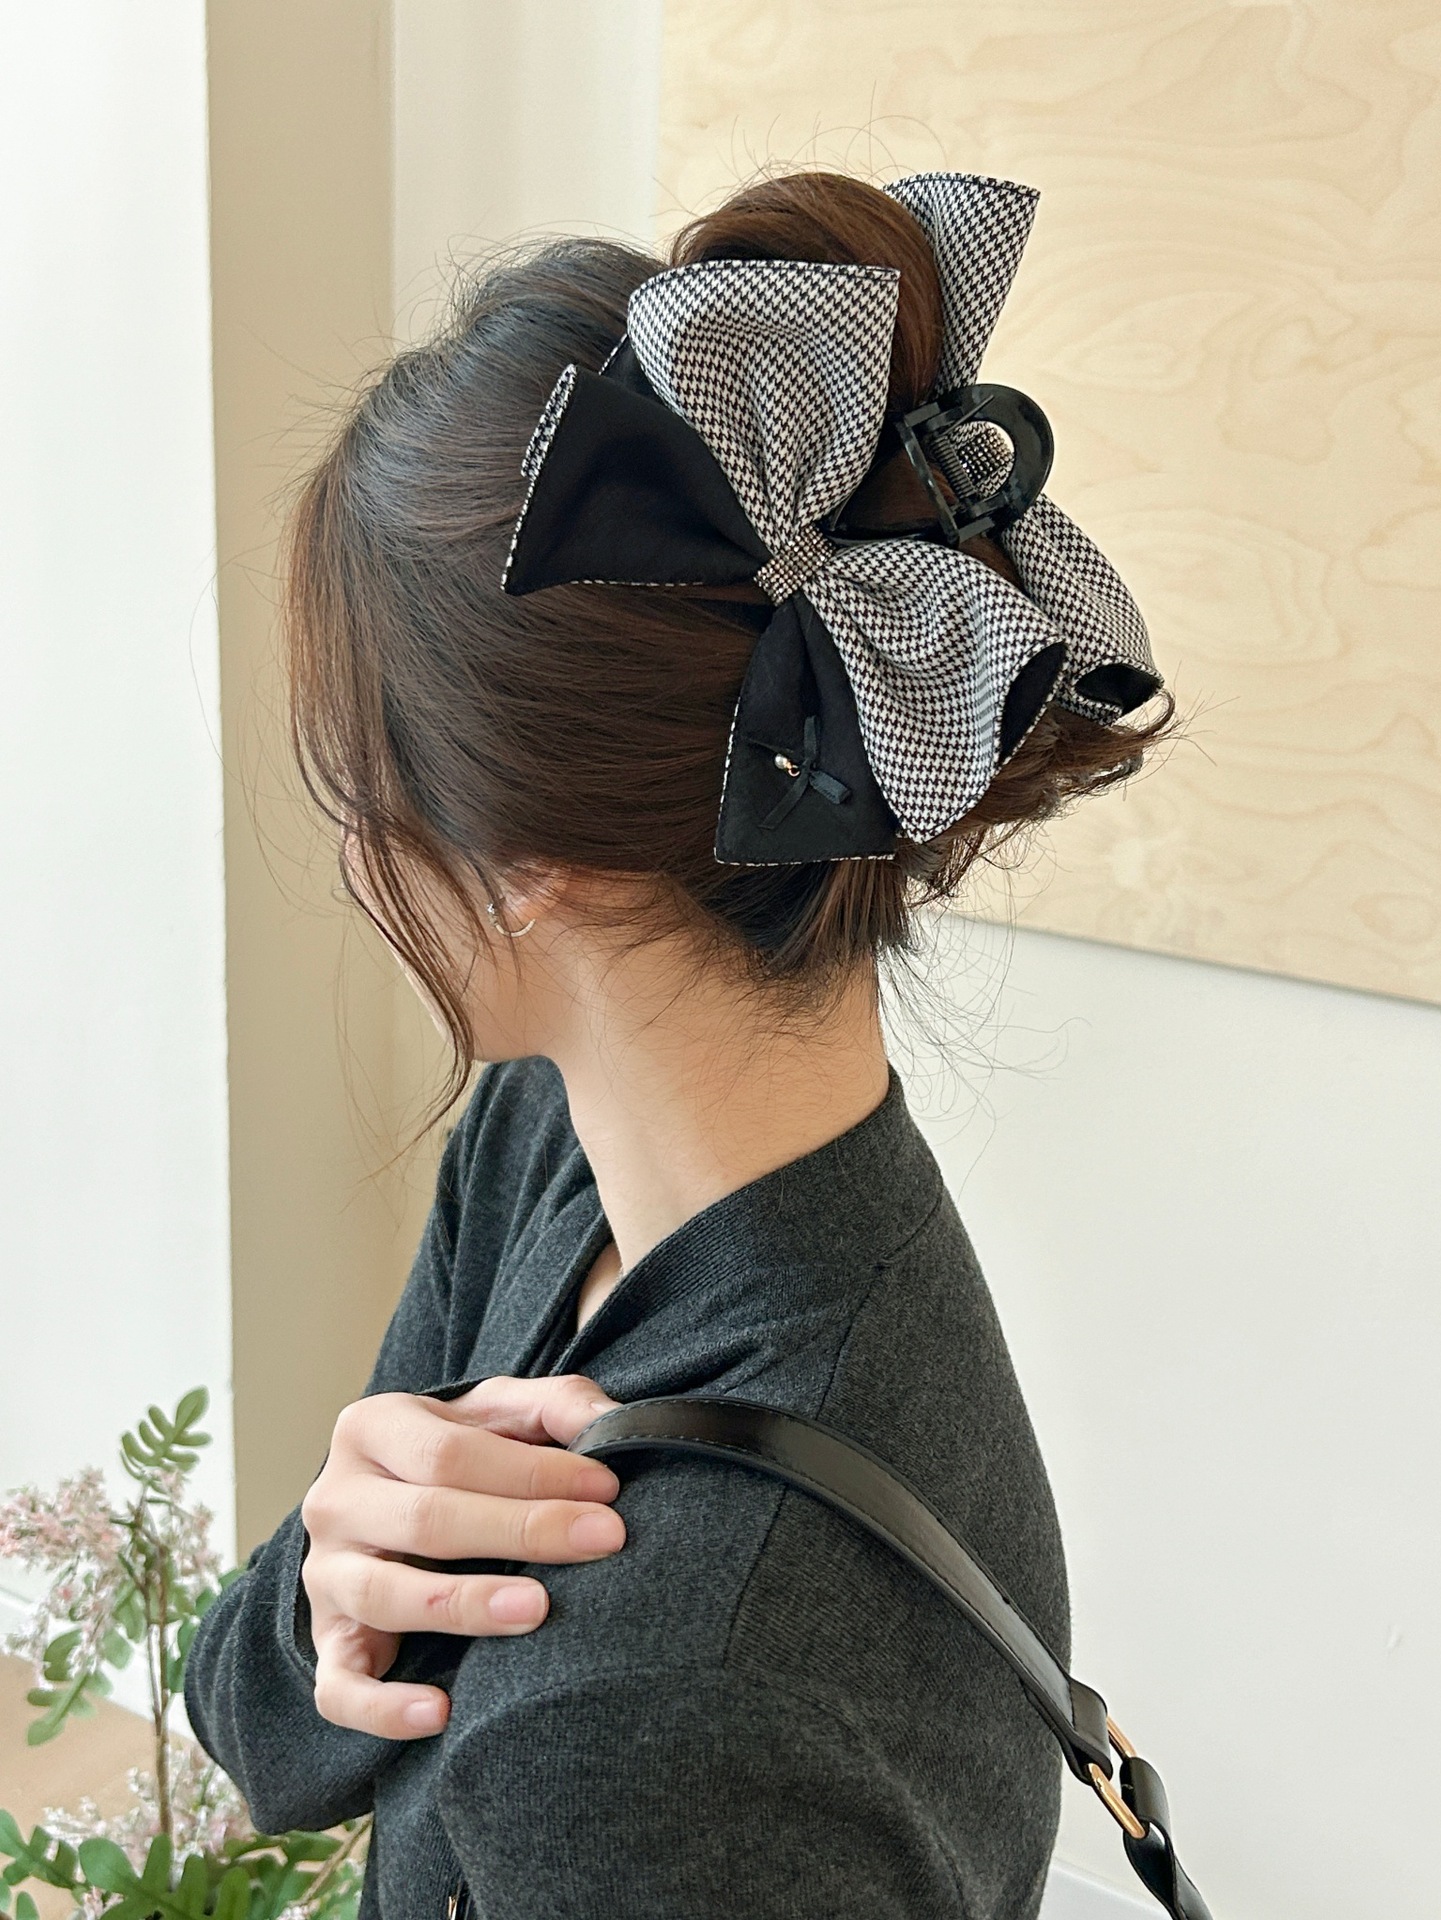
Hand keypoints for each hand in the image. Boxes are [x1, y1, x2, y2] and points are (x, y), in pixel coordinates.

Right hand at [300, 1374, 622, 1738]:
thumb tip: (612, 1421)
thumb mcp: (498, 1412)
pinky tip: (440, 1711)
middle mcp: (336, 1499)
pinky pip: (339, 1687)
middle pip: (426, 1518)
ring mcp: (325, 1574)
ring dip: (464, 1605)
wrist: (390, 1498)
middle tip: (601, 1541)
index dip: (533, 1472)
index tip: (606, 1489)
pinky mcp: (329, 1643)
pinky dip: (383, 1706)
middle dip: (520, 1530)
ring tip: (537, 1609)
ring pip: (384, 1595)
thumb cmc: (458, 1453)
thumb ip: (556, 1405)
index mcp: (373, 1428)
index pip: (452, 1452)